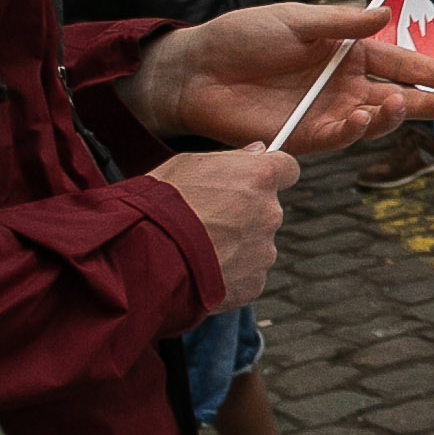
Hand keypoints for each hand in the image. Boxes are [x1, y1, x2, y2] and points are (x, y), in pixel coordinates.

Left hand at [129, 4, 433, 149]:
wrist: (199, 69)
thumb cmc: (243, 36)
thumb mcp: (295, 19)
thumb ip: (340, 24)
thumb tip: (385, 16)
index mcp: (346, 53)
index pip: (394, 61)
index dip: (422, 68)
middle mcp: (342, 86)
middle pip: (393, 97)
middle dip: (423, 102)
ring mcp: (325, 113)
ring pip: (371, 121)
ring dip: (390, 116)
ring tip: (399, 105)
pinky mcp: (304, 136)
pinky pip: (338, 137)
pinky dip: (353, 130)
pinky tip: (362, 117)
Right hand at [155, 149, 295, 306]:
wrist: (145, 255)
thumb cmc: (160, 205)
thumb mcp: (188, 165)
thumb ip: (232, 159)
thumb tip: (258, 152)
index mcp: (259, 177)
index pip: (288, 168)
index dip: (270, 174)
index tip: (256, 179)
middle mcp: (269, 213)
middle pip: (267, 209)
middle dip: (245, 213)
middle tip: (209, 218)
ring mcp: (264, 250)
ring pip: (257, 243)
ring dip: (236, 244)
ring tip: (198, 246)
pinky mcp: (255, 282)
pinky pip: (247, 273)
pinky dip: (230, 272)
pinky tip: (202, 267)